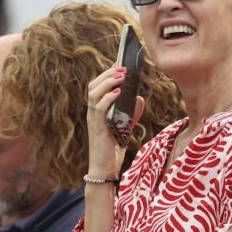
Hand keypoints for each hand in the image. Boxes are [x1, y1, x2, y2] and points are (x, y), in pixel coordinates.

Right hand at [84, 65, 126, 182]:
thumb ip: (132, 113)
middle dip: (108, 74)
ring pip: (94, 93)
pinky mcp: (97, 127)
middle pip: (94, 85)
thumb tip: (139, 97)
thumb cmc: (113, 148)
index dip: (107, 73)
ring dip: (108, 82)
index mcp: (97, 110)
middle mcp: (92, 112)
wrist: (105, 169)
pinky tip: (118, 92)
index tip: (119, 62)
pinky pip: (99, 108)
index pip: (98, 86)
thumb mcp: (125, 126)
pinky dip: (108, 98)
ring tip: (121, 76)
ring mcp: (93, 119)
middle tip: (123, 68)